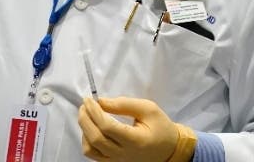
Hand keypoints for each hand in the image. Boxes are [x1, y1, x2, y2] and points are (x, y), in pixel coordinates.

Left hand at [78, 96, 194, 161]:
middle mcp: (124, 155)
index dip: (94, 111)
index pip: (107, 127)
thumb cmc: (160, 127)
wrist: (169, 150)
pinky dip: (87, 141)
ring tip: (88, 115)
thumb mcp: (148, 109)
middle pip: (95, 138)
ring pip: (90, 149)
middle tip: (85, 104)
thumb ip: (124, 104)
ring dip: (84, 130)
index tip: (89, 99)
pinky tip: (92, 129)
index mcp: (135, 140)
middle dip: (85, 119)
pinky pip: (93, 155)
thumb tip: (101, 101)